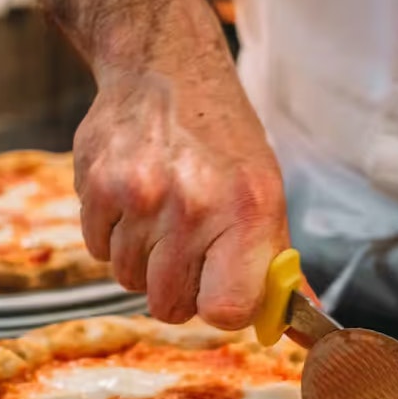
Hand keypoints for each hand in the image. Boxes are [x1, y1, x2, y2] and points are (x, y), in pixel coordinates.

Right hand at [74, 60, 286, 328]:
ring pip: (128, 280)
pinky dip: (111, 234)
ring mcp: (140, 196)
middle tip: (185, 244)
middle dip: (176, 285)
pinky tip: (130, 198)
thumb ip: (275, 265)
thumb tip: (301, 329)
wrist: (165, 69)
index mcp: (247, 212)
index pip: (227, 310)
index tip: (218, 289)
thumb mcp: (266, 194)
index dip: (220, 307)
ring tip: (158, 212)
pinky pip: (97, 250)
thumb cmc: (222, 140)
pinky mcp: (96, 186)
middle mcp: (194, 206)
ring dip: (141, 258)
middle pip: (169, 306)